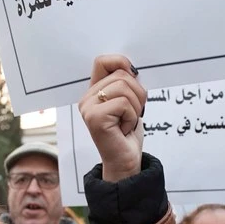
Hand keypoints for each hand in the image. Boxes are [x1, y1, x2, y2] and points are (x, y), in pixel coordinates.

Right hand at [79, 55, 146, 182]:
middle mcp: (87, 98)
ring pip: (124, 88)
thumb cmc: (127, 133)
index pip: (102, 61)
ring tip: (127, 122)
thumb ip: (126, 84)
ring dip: (136, 107)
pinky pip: (124, 104)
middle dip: (138, 94)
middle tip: (132, 113)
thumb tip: (132, 68)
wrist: (125, 161)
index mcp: (94, 91)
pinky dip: (132, 117)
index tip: (134, 76)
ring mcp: (88, 108)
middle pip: (121, 75)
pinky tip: (124, 129)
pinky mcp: (95, 117)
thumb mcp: (129, 102)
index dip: (121, 63)